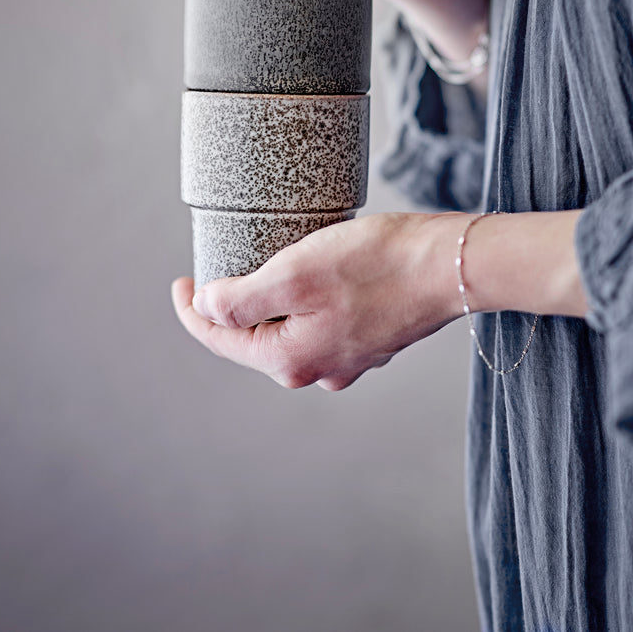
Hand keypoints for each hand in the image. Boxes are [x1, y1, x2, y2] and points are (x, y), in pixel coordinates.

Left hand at [171, 212, 461, 390]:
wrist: (451, 265)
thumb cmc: (376, 264)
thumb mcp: (294, 274)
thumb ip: (241, 300)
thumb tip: (206, 309)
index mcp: (291, 360)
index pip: (220, 340)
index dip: (191, 311)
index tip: (180, 280)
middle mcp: (318, 369)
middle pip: (255, 338)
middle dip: (234, 307)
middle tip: (224, 265)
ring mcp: (349, 357)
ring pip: (291, 329)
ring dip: (273, 302)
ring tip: (267, 262)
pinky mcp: (372, 338)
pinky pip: (322, 321)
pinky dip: (307, 300)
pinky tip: (315, 272)